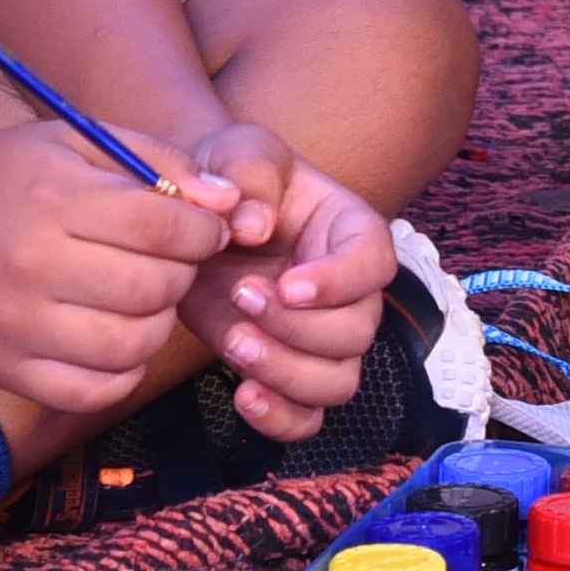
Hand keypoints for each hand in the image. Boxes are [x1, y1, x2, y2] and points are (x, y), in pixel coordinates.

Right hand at [0, 122, 237, 426]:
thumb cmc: (10, 173)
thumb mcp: (80, 141)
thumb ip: (161, 163)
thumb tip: (230, 207)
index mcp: (52, 200)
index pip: (162, 227)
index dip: (204, 230)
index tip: (205, 229)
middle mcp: (31, 267)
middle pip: (153, 288)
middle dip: (182, 273)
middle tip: (171, 260)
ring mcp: (16, 327)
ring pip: (133, 345)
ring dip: (158, 322)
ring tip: (144, 296)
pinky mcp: (8, 369)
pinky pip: (97, 390)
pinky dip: (124, 369)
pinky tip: (117, 334)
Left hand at [183, 120, 402, 441]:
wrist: (194, 221)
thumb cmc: (230, 178)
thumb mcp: (238, 150)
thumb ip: (249, 170)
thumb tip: (255, 226)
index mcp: (351, 231)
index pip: (375, 263)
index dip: (339, 282)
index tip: (288, 284)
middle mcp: (349, 292)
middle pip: (357, 333)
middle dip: (298, 327)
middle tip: (241, 297)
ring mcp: (320, 340)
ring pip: (336, 383)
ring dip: (287, 373)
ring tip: (234, 344)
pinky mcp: (284, 373)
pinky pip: (305, 419)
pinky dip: (280, 420)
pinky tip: (243, 395)